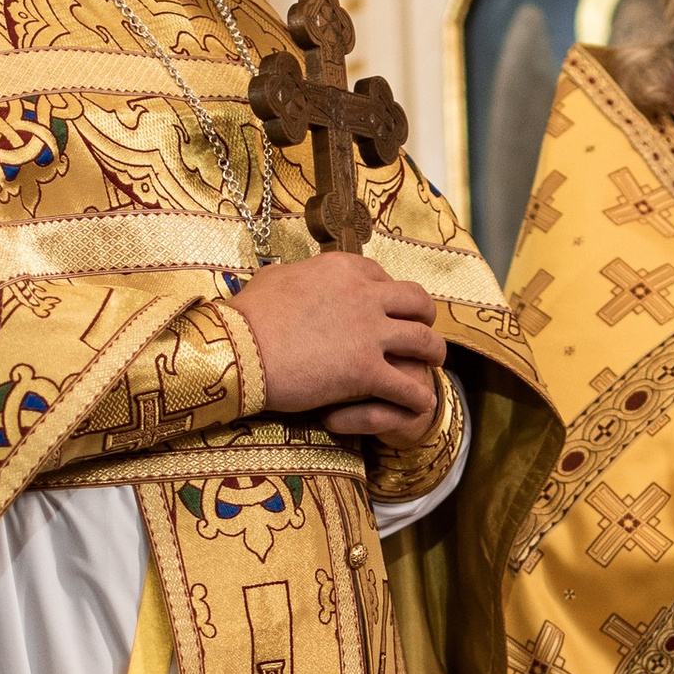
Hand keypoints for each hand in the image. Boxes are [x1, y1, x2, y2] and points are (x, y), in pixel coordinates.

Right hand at [231, 255, 444, 440]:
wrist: (239, 350)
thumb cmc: (247, 316)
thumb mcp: (273, 279)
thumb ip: (296, 275)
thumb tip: (294, 275)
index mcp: (343, 268)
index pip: (381, 276)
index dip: (387, 293)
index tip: (385, 308)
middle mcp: (365, 294)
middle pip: (416, 300)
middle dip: (424, 315)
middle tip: (422, 328)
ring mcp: (370, 332)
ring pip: (424, 340)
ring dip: (434, 352)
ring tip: (433, 363)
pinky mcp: (367, 371)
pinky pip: (408, 386)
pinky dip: (418, 397)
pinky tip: (420, 404)